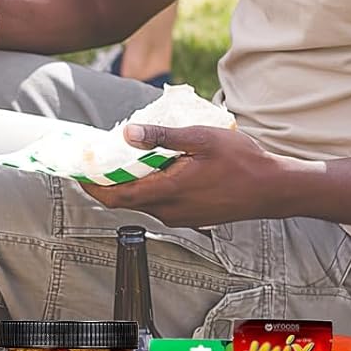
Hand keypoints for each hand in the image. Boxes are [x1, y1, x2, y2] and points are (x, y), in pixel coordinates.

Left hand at [82, 124, 297, 227]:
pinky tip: (153, 169)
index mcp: (168, 191)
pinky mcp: (191, 217)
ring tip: (122, 160)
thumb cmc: (242, 162)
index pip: (116, 195)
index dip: (92, 185)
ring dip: (128, 185)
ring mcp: (180, 217)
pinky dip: (147, 189)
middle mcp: (170, 211)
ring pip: (143, 202)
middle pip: (125, 201)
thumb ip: (163, 136)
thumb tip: (128, 133)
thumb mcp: (202, 139)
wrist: (273, 190)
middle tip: (94, 161)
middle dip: (105, 183)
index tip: (77, 171)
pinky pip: (159, 204)